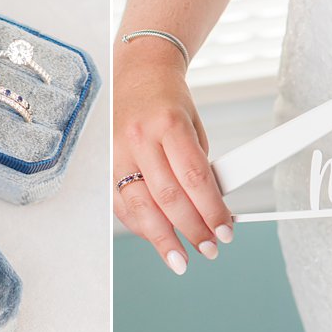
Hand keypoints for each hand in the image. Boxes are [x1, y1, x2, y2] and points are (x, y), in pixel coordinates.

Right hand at [113, 41, 233, 274]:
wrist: (137, 72)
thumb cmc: (169, 99)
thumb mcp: (194, 126)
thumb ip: (199, 166)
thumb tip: (210, 209)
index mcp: (168, 124)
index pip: (194, 178)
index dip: (212, 210)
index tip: (226, 231)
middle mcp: (139, 139)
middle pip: (167, 198)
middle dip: (191, 230)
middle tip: (209, 248)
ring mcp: (117, 152)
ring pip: (140, 207)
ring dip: (162, 240)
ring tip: (180, 259)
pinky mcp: (105, 164)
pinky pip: (121, 203)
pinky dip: (139, 226)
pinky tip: (156, 238)